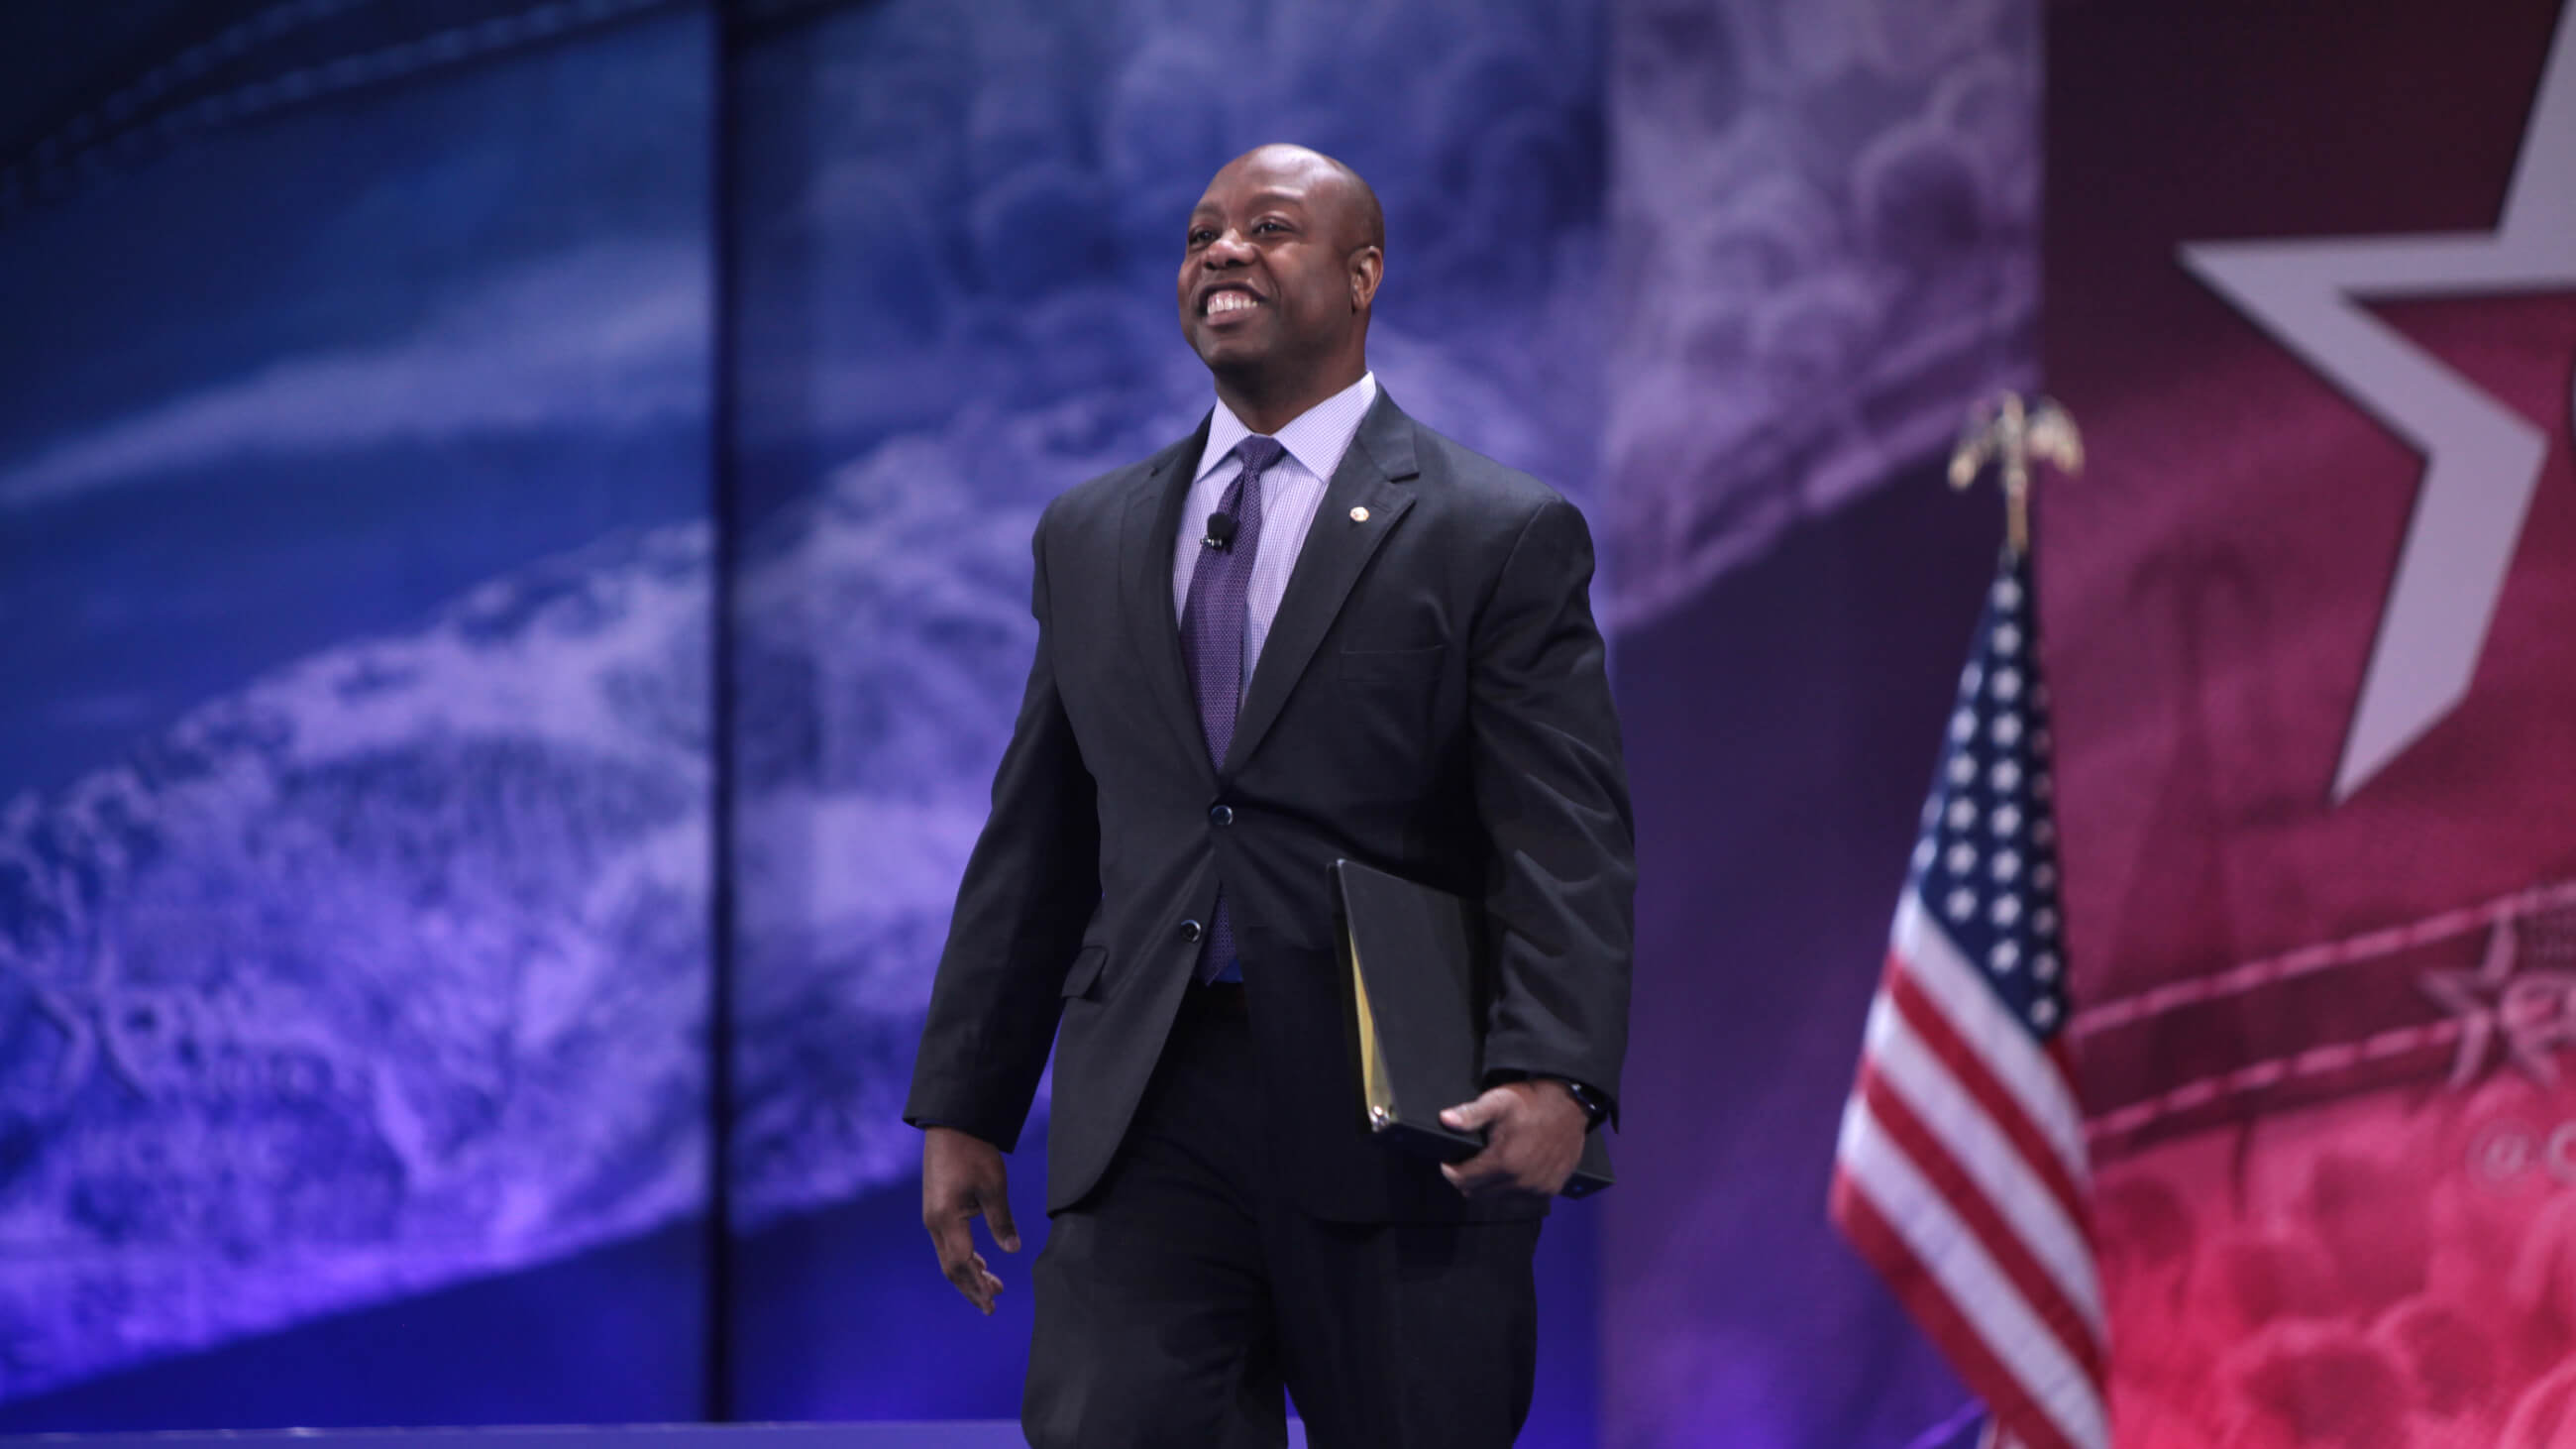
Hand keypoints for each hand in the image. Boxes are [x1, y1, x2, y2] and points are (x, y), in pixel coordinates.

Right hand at [922, 1126, 1019, 1313]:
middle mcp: (934, 1223)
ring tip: (994, 1286)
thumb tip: (1013, 1250)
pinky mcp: (937, 1209)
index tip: (992, 1305)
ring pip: (949, 1256)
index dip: (977, 1287)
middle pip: (952, 1267)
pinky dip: (965, 1257)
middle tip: (992, 1306)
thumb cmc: (973, 1152)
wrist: (951, 1125)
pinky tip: (981, 1261)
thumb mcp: (993, 1187)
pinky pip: (948, 1242)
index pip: (963, 1264)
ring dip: (970, 1273)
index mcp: (946, 1220)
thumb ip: (1001, 1221)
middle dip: (972, 1288)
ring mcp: (933, 1216)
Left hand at [1438, 1080, 1587, 1199]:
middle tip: (1469, 1160)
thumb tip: (1445, 1120)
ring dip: (1488, 1186)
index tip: (1451, 1159)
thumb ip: (1470, 1114)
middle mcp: (1521, 1182)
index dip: (1451, 1169)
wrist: (1570, 1105)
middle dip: (1467, 1179)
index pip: (1461, 1180)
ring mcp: (1536, 1190)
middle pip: (1476, 1193)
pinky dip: (1509, 1190)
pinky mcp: (1549, 1191)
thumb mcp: (1498, 1101)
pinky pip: (1518, 1200)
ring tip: (1490, 1164)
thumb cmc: (1532, 1102)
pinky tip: (1510, 1171)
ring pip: (1496, 1199)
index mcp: (1504, 1163)